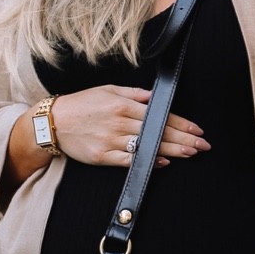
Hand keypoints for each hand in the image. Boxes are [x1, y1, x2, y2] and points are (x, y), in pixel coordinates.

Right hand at [50, 86, 209, 167]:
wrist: (52, 123)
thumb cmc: (81, 104)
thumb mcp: (107, 90)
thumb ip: (133, 94)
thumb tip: (154, 97)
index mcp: (123, 105)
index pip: (160, 115)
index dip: (182, 123)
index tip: (198, 129)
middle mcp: (120, 123)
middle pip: (158, 133)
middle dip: (184, 139)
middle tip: (202, 145)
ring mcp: (112, 141)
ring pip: (148, 148)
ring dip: (172, 151)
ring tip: (190, 153)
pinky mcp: (103, 156)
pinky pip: (130, 161)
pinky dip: (147, 162)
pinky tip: (163, 163)